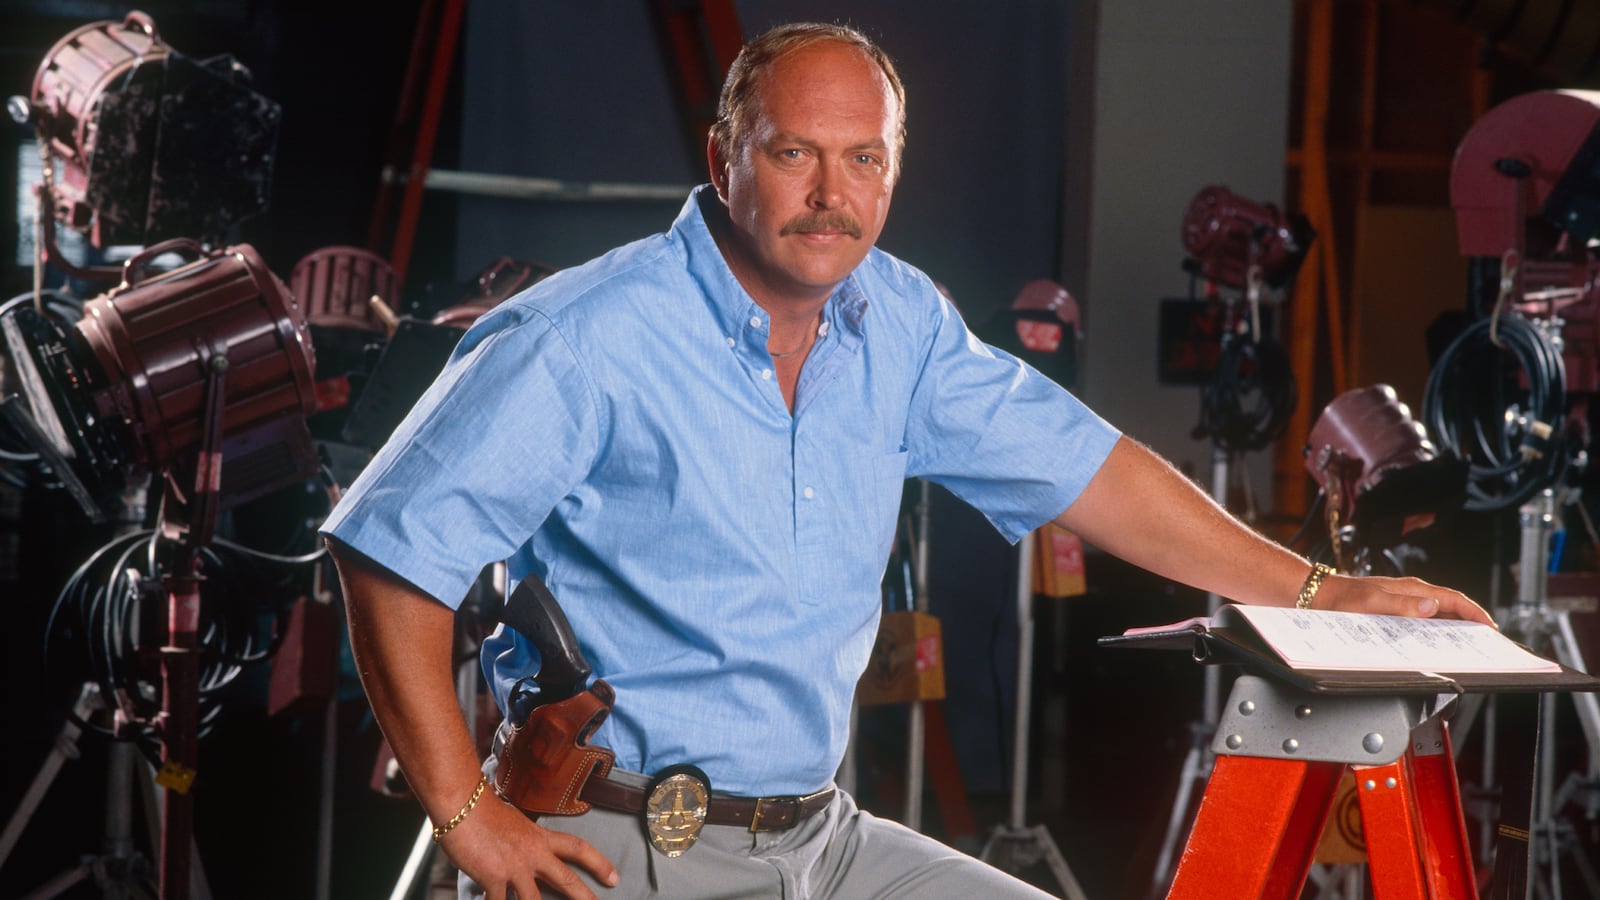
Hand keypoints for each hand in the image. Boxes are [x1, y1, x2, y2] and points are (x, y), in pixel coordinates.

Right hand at [440, 792, 618, 898]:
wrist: (462, 804)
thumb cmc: (483, 810)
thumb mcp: (515, 822)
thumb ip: (526, 839)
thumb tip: (527, 850)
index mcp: (540, 837)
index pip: (579, 849)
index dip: (599, 864)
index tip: (614, 877)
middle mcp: (532, 854)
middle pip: (567, 880)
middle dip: (584, 897)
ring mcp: (514, 867)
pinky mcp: (492, 877)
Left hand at [1315, 573, 1494, 626]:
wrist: (1320, 597)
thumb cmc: (1343, 598)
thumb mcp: (1373, 603)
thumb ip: (1402, 605)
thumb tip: (1431, 607)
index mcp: (1413, 589)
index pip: (1454, 599)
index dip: (1475, 613)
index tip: (1490, 627)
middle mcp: (1412, 594)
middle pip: (1451, 607)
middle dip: (1471, 622)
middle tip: (1485, 642)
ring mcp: (1405, 602)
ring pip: (1439, 614)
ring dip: (1454, 628)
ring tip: (1467, 645)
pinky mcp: (1396, 611)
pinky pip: (1423, 620)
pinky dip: (1435, 631)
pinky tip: (1435, 643)